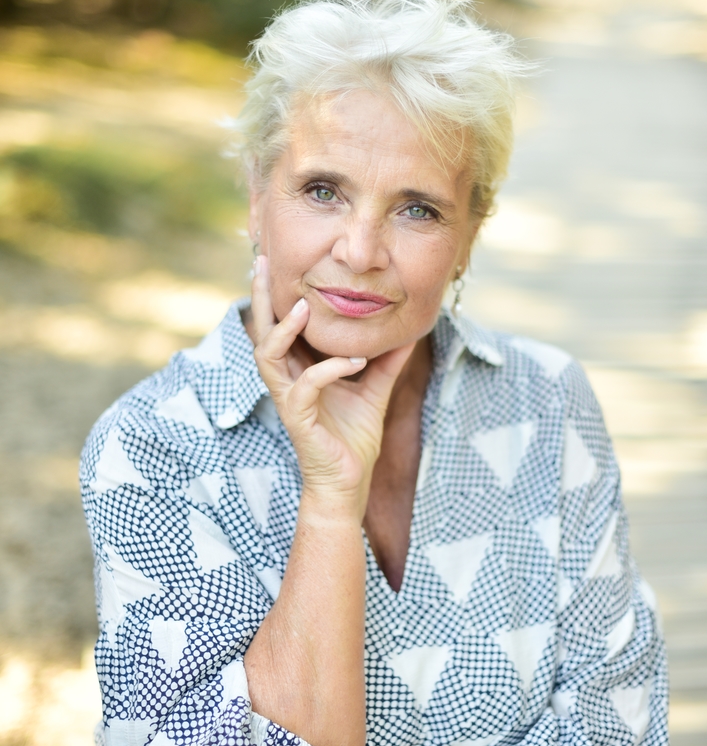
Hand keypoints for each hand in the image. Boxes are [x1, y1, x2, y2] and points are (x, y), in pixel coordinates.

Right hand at [251, 255, 413, 515]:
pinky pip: (304, 387)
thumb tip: (406, 332)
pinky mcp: (298, 420)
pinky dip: (329, 370)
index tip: (277, 260)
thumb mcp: (374, 391)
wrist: (350, 484)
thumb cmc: (353, 440)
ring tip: (302, 305)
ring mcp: (289, 400)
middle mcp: (287, 380)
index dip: (276, 295)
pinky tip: (355, 360)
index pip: (282, 326)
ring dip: (284, 329)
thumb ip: (385, 362)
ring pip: (268, 356)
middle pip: (262, 331)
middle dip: (260, 297)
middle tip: (261, 262)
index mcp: (299, 370)